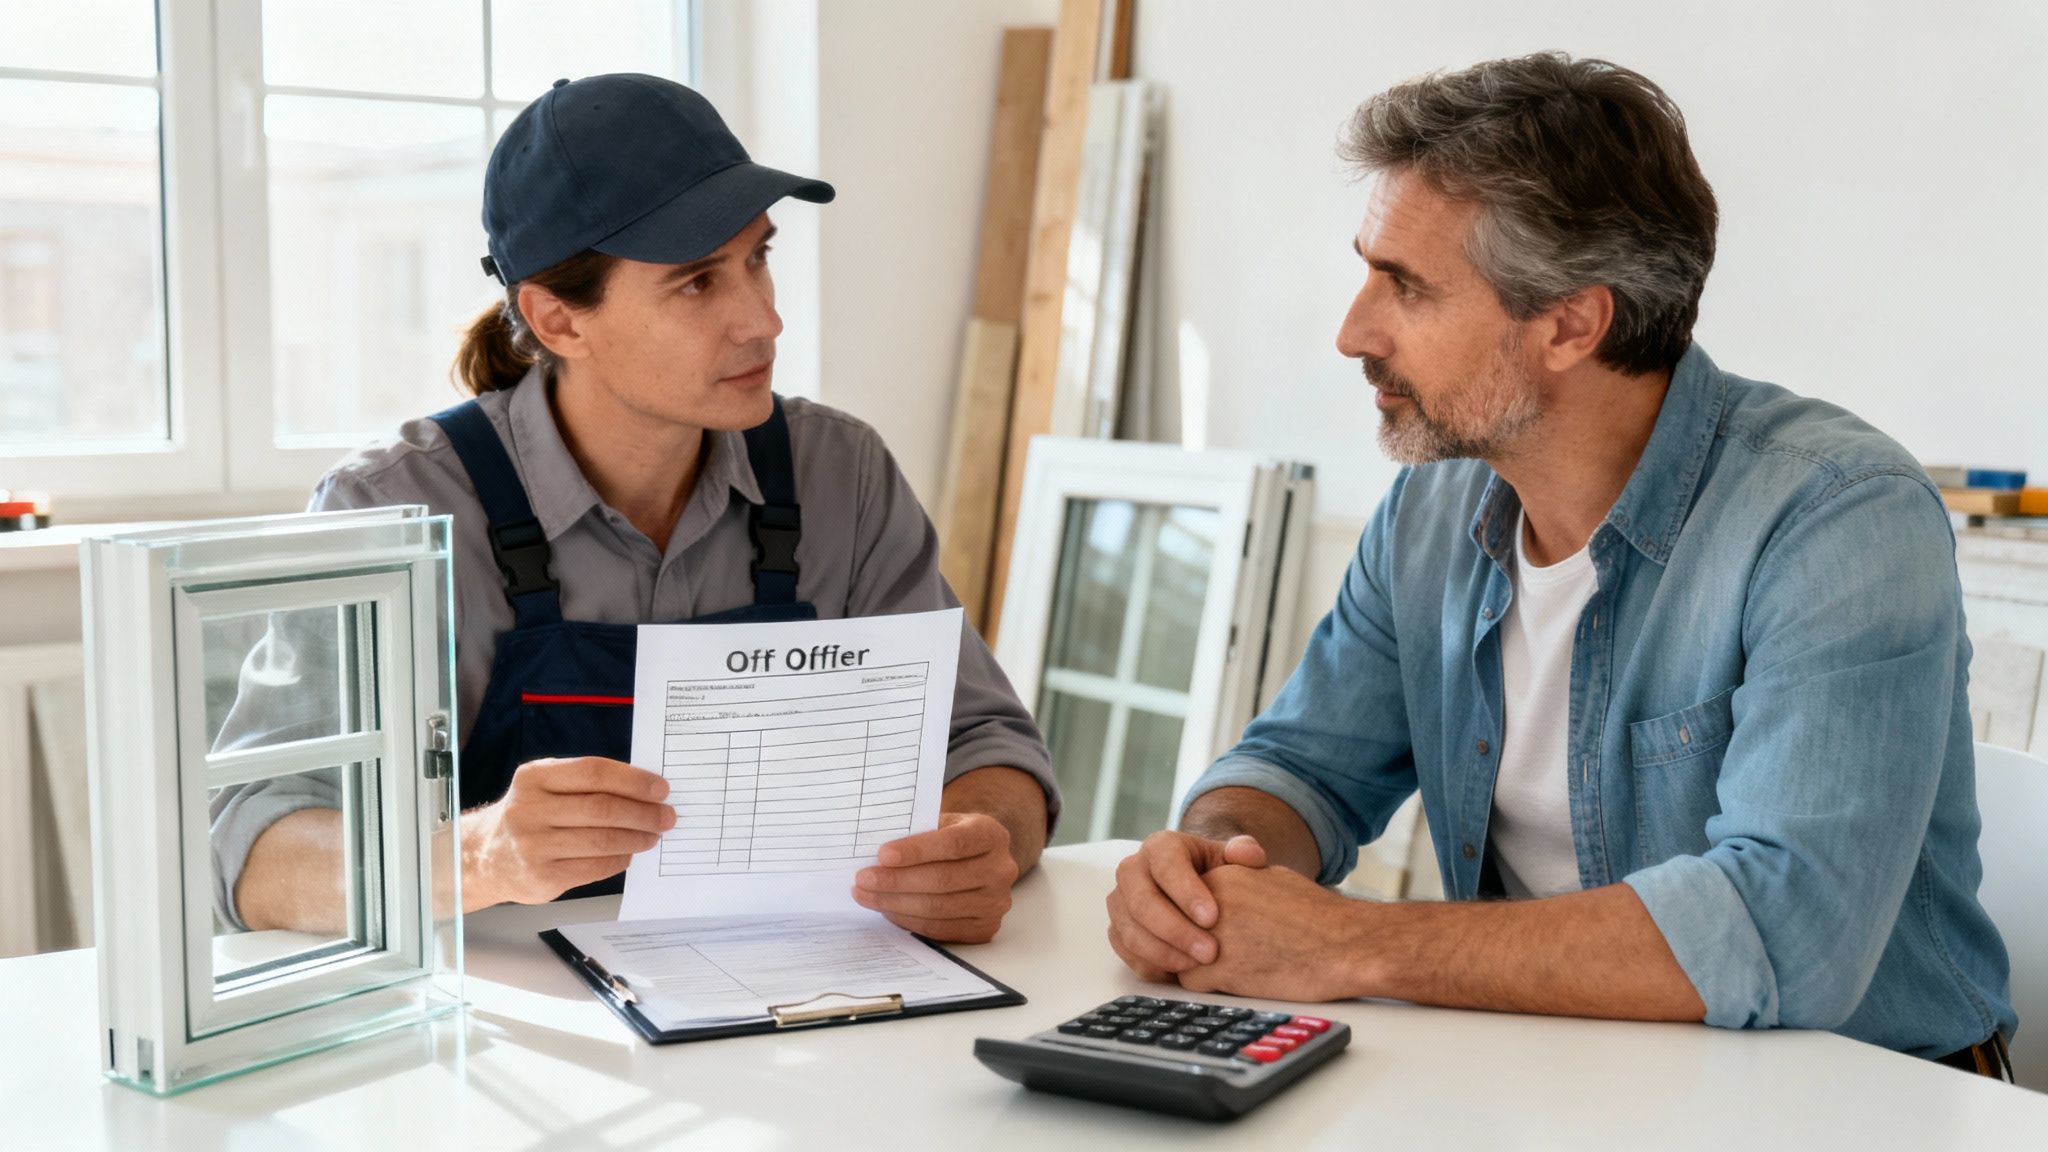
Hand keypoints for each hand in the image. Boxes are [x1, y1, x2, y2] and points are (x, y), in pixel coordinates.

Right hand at [462, 757, 674, 907]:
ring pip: (602, 840)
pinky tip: (629, 853)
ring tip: (653, 835)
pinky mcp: (542, 876)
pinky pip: (595, 866)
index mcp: (534, 777)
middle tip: (666, 816)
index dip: (633, 780)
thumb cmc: (531, 815)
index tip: (660, 788)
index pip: (593, 772)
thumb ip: (586, 784)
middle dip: (643, 812)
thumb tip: (645, 790)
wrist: (485, 856)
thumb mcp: (546, 787)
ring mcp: (533, 845)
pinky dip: (620, 859)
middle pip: (601, 808)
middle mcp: (529, 809)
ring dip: (636, 838)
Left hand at [852, 812, 1019, 942]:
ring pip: (939, 908)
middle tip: (863, 879)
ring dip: (896, 904)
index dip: (917, 850)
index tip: (882, 855)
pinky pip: (940, 929)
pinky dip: (908, 920)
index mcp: (991, 834)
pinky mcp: (986, 927)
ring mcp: (996, 902)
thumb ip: (918, 831)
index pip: (954, 844)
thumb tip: (876, 850)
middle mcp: (1001, 869)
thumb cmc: (953, 837)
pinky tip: (887, 910)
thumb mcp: (943, 822)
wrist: (981, 859)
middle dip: (897, 881)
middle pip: (943, 879)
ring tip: (867, 896)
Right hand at [1106, 830, 1267, 980]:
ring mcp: (1120, 901)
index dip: (1186, 892)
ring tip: (1198, 966)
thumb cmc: (1214, 874)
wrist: (1196, 891)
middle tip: (1209, 952)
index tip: (1212, 918)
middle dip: (1175, 930)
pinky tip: (1179, 973)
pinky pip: (1125, 951)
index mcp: (1160, 847)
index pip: (1166, 864)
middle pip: (1141, 901)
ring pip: (1130, 930)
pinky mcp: (1117, 928)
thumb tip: (1246, 854)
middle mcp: (1132, 870)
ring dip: (1164, 953)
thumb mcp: (1230, 859)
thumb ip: (1244, 852)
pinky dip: (1151, 965)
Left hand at [1176, 864, 1369, 1001]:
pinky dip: (1209, 985)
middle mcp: (1208, 900)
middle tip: (1222, 951)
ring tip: (1236, 964)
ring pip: (1178, 954)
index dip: (1196, 921)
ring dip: (1197, 964)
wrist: (1346, 945)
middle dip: (1190, 942)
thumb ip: (1234, 885)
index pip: (1183, 900)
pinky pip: (1190, 980)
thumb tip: (1212, 900)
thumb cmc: (1317, 917)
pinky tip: (1240, 979)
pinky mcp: (1217, 968)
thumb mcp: (1270, 879)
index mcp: (1221, 875)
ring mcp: (1209, 934)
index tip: (1215, 930)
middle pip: (1176, 926)